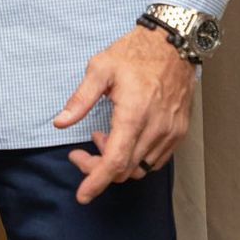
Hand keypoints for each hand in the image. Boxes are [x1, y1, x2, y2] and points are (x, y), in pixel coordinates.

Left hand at [53, 25, 196, 203]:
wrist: (172, 45)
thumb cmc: (133, 53)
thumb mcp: (99, 68)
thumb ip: (80, 99)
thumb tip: (60, 123)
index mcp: (133, 114)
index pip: (115, 161)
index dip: (96, 180)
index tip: (82, 195)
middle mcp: (155, 129)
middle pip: (126, 169)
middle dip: (99, 169)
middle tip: (79, 152)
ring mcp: (170, 133)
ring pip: (141, 168)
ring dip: (117, 162)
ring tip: (101, 135)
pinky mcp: (179, 132)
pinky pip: (156, 159)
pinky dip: (135, 157)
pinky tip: (122, 136)